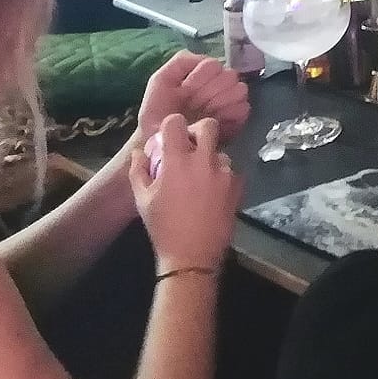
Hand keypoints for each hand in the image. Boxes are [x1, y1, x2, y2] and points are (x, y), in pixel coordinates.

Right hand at [129, 114, 240, 271]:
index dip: (171, 125)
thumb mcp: (142, 199)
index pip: (176, 122)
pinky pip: (230, 171)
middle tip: (190, 147)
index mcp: (177, 161)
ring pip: (220, 151)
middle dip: (198, 131)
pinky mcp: (238, 186)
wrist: (192, 256)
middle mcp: (204, 161)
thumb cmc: (163, 227)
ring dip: (210, 158)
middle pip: (208, 126)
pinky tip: (212, 193)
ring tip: (200, 178)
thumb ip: (139, 170)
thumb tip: (140, 151)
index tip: (169, 137)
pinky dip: (221, 176)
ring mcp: (225, 172)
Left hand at [137, 51, 250, 149]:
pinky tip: (215, 122)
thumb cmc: (158, 113)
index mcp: (202, 74)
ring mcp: (230, 101)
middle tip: (194, 106)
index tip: (184, 92)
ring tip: (204, 114)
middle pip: (230, 75)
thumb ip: (181, 62)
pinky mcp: (237, 120)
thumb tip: (207, 60)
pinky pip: (244, 108)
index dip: (199, 79)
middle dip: (209, 91)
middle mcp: (219, 84)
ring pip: (240, 90)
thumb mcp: (161, 81)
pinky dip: (231, 115)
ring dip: (221, 102)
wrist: (161, 144)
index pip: (213, 65)